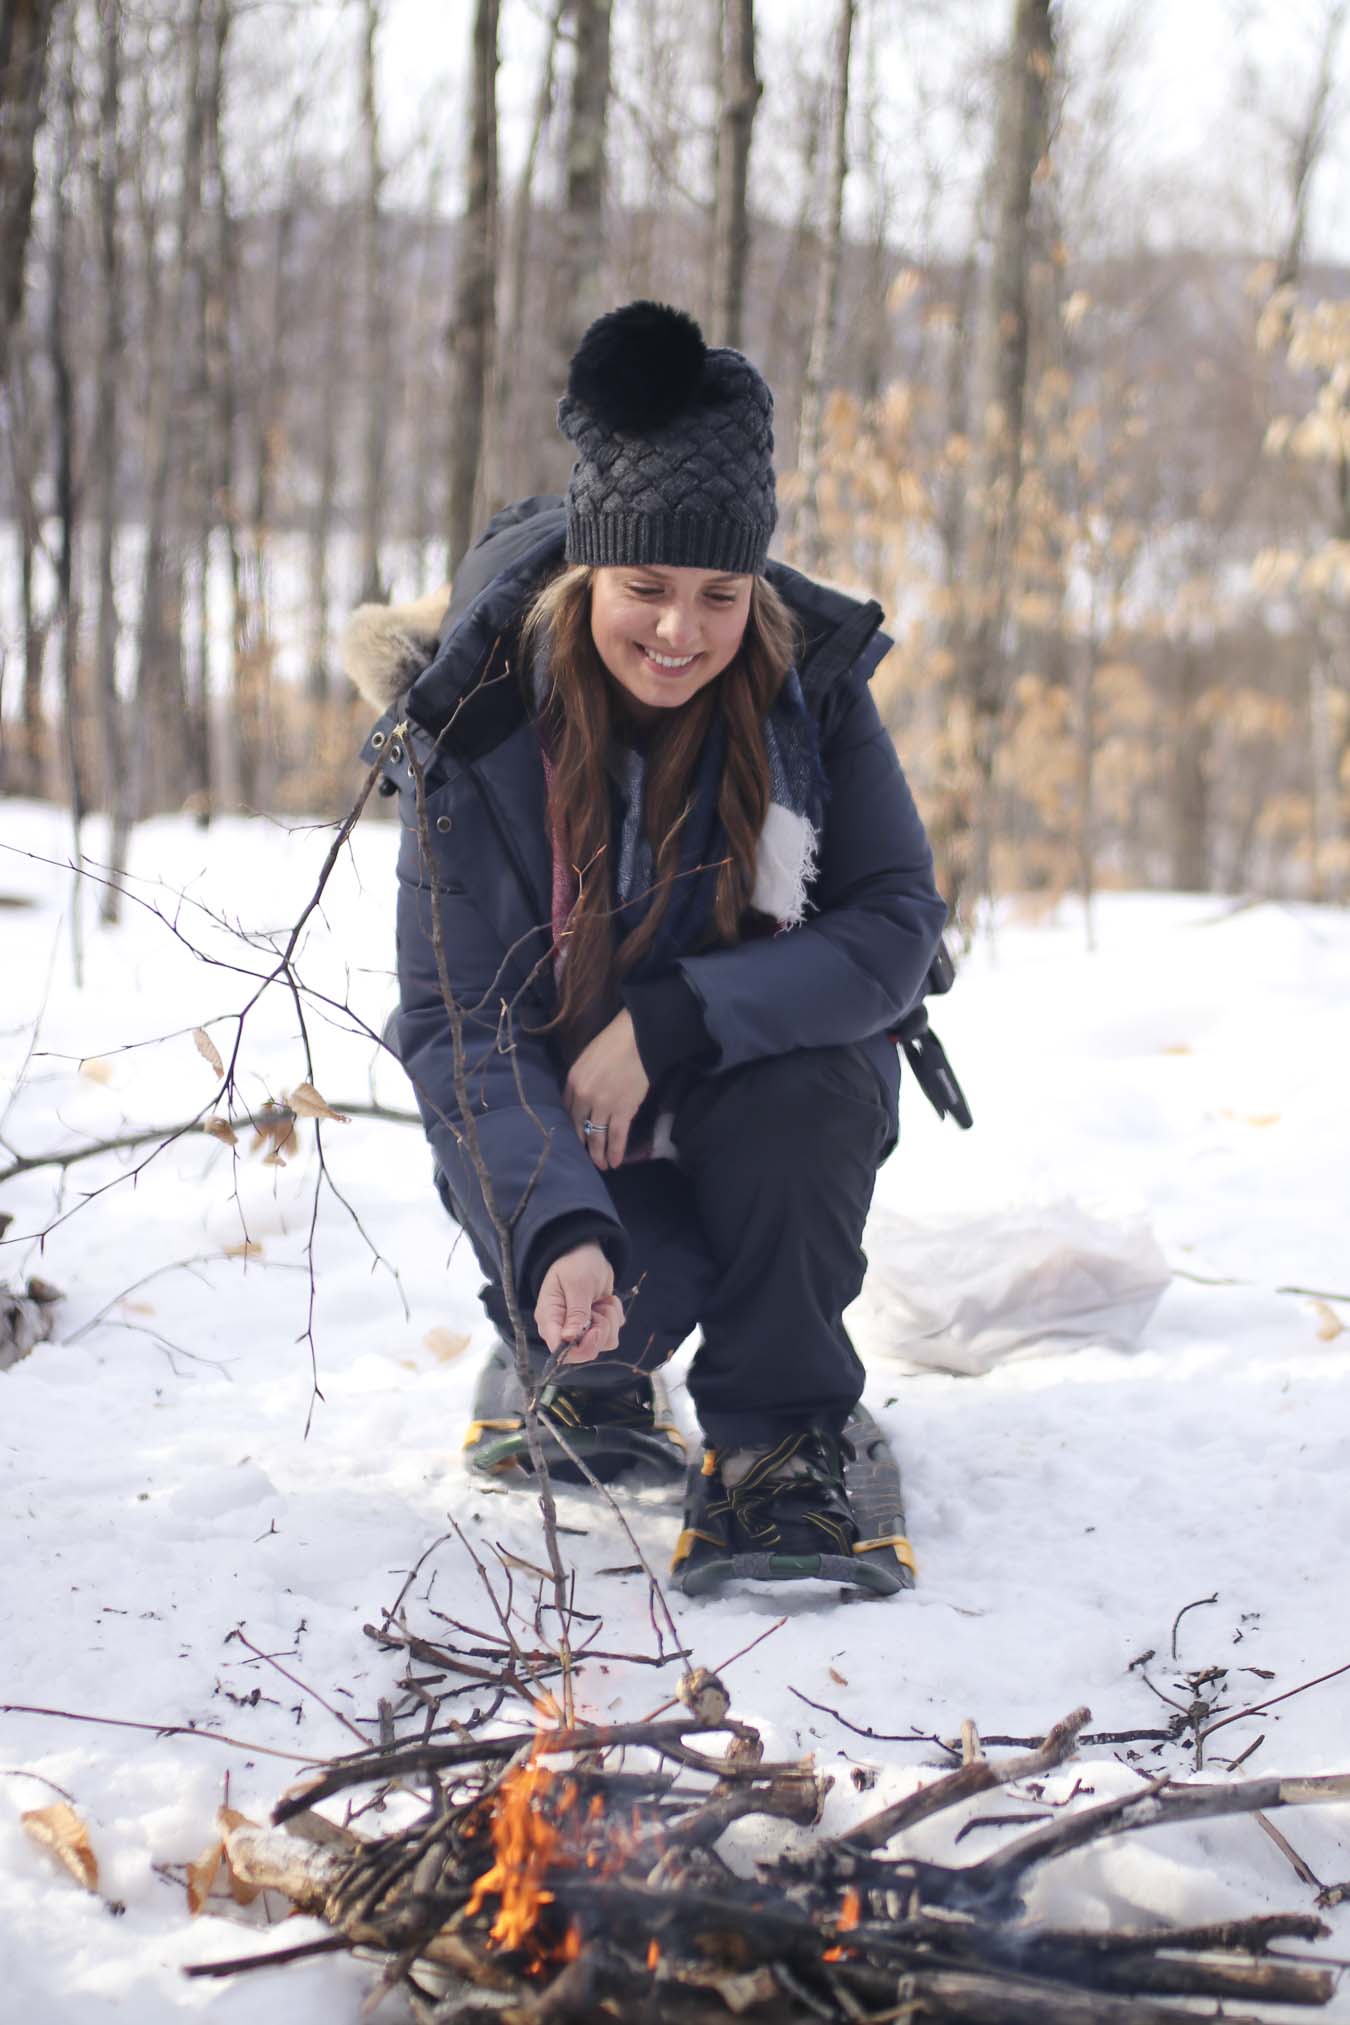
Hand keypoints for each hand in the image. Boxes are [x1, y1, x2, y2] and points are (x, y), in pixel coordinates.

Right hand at [534, 1243, 623, 1363]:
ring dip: (610, 1321)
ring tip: (602, 1301)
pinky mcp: (595, 1325)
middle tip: (600, 1309)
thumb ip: (576, 1313)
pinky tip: (606, 1300)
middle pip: (584, 1352)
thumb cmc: (576, 1262)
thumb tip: (568, 1340)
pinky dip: (615, 1317)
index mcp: (550, 1318)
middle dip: (600, 1331)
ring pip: (603, 1343)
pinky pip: (612, 1333)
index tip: (595, 1330)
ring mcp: (580, 1328)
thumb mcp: (577, 1284)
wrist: (586, 1250)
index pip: (559, 1350)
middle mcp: (562, 1328)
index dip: (580, 1348)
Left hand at [564, 1009, 649, 1170]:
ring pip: (596, 1136)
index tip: (576, 1135)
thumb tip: (585, 1095)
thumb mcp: (587, 1059)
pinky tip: (615, 1162)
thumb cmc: (614, 1042)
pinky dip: (615, 1151)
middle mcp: (583, 1097)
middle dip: (582, 1144)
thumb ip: (583, 1079)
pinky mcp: (622, 1110)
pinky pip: (616, 1136)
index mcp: (572, 1081)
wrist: (636, 1038)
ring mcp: (602, 1105)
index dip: (572, 1125)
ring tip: (601, 1166)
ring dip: (598, 1154)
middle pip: (578, 1127)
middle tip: (585, 1156)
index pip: (567, 1110)